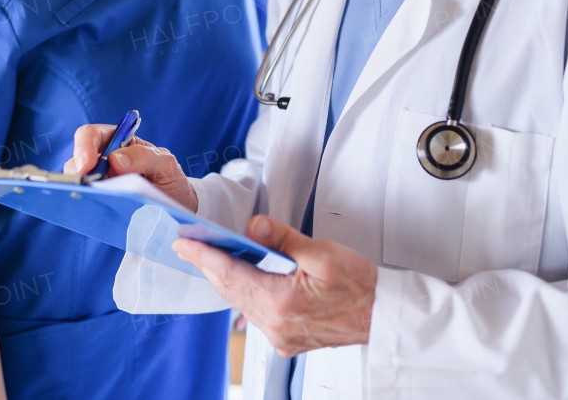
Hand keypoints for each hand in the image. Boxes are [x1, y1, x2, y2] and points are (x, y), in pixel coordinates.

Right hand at [63, 124, 198, 211]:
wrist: (176, 206)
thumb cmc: (170, 179)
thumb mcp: (166, 164)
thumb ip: (145, 156)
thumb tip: (115, 158)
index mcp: (119, 142)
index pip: (93, 134)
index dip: (85, 146)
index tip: (86, 165)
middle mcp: (104, 159)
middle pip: (78, 158)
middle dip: (77, 170)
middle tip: (86, 185)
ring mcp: (100, 181)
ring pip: (77, 180)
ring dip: (82, 188)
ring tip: (95, 198)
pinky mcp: (100, 199)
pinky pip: (85, 199)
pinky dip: (87, 202)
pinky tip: (95, 207)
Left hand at [172, 215, 376, 356]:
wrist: (383, 316)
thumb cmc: (360, 286)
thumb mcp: (324, 253)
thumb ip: (284, 239)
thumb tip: (254, 227)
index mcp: (281, 302)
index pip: (230, 273)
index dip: (203, 255)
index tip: (184, 244)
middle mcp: (276, 324)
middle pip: (231, 289)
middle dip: (208, 265)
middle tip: (188, 246)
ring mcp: (280, 336)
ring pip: (241, 302)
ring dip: (226, 279)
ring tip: (210, 257)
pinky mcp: (286, 340)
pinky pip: (255, 314)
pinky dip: (244, 293)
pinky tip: (241, 278)